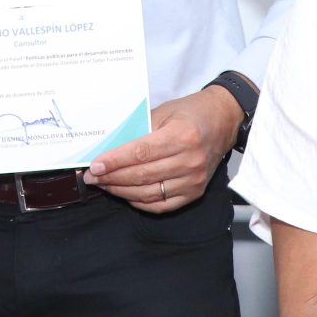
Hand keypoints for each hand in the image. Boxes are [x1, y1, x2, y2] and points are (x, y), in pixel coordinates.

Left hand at [83, 86, 243, 212]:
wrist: (223, 121)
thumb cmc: (191, 112)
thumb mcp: (163, 111)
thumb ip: (139, 129)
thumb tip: (109, 147)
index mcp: (182, 136)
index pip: (141, 153)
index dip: (115, 161)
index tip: (95, 166)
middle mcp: (190, 160)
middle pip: (142, 175)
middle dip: (112, 177)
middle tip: (92, 177)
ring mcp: (194, 180)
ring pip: (149, 193)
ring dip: (122, 191)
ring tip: (104, 185)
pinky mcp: (195, 193)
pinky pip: (162, 204)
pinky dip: (140, 202)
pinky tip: (126, 194)